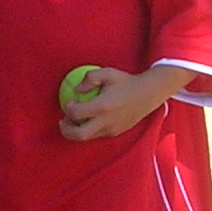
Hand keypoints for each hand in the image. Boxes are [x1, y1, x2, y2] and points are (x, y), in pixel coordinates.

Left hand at [58, 64, 184, 142]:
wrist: (148, 95)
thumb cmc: (126, 82)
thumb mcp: (107, 73)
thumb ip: (90, 78)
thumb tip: (76, 89)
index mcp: (103, 106)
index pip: (76, 114)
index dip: (67, 109)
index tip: (69, 101)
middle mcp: (106, 122)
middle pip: (79, 135)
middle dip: (66, 130)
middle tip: (63, 120)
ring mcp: (111, 130)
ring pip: (87, 137)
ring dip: (76, 130)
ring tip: (74, 119)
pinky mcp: (115, 133)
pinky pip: (97, 134)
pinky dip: (88, 129)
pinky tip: (88, 119)